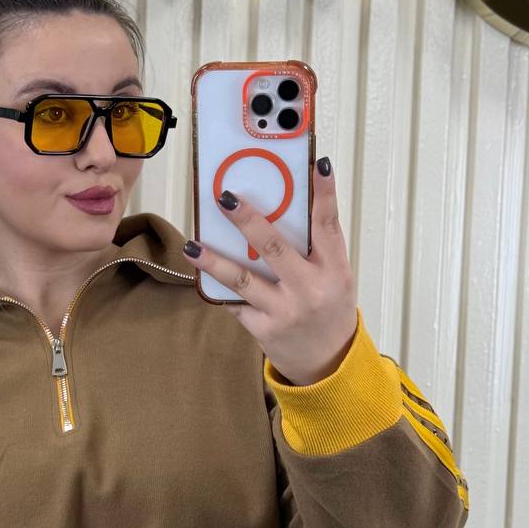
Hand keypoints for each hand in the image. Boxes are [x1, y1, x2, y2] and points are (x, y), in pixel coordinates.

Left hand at [182, 158, 359, 385]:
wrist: (327, 363)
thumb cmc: (328, 310)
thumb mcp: (335, 278)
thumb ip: (314, 249)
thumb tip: (281, 207)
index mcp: (335, 271)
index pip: (328, 225)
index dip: (324, 193)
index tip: (317, 163)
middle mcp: (310, 289)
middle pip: (274, 247)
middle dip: (248, 220)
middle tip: (226, 197)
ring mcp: (284, 311)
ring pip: (242, 279)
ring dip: (214, 260)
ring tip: (193, 244)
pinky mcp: (263, 329)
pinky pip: (235, 303)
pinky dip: (217, 287)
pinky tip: (200, 271)